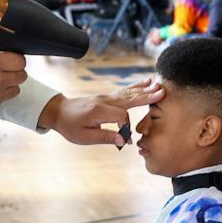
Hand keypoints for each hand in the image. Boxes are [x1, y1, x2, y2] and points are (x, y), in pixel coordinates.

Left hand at [38, 85, 162, 146]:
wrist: (59, 112)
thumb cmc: (70, 126)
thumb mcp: (85, 137)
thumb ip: (105, 137)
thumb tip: (124, 140)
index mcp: (99, 111)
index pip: (121, 117)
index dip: (126, 128)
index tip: (126, 139)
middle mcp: (104, 101)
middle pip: (129, 98)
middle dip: (146, 96)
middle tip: (162, 93)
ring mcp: (106, 97)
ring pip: (129, 93)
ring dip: (145, 90)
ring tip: (159, 86)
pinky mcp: (108, 96)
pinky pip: (125, 91)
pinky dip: (137, 87)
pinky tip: (146, 82)